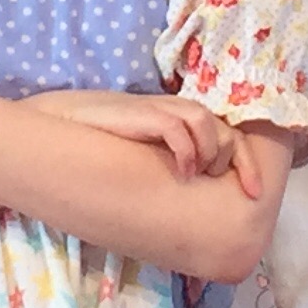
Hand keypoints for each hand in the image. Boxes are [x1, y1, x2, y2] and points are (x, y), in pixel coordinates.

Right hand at [28, 91, 258, 195]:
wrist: (52, 124)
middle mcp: (172, 112)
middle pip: (225, 131)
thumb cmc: (94, 145)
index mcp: (176, 122)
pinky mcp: (139, 112)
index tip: (254, 192)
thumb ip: (167, 165)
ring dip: (212, 153)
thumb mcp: (140, 158)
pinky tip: (183, 170)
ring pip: (207, 124)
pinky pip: (178, 125)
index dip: (246, 162)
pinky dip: (188, 148)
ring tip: (198, 175)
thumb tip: (194, 197)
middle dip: (236, 162)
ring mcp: (155, 110)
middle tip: (234, 187)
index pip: (227, 134)